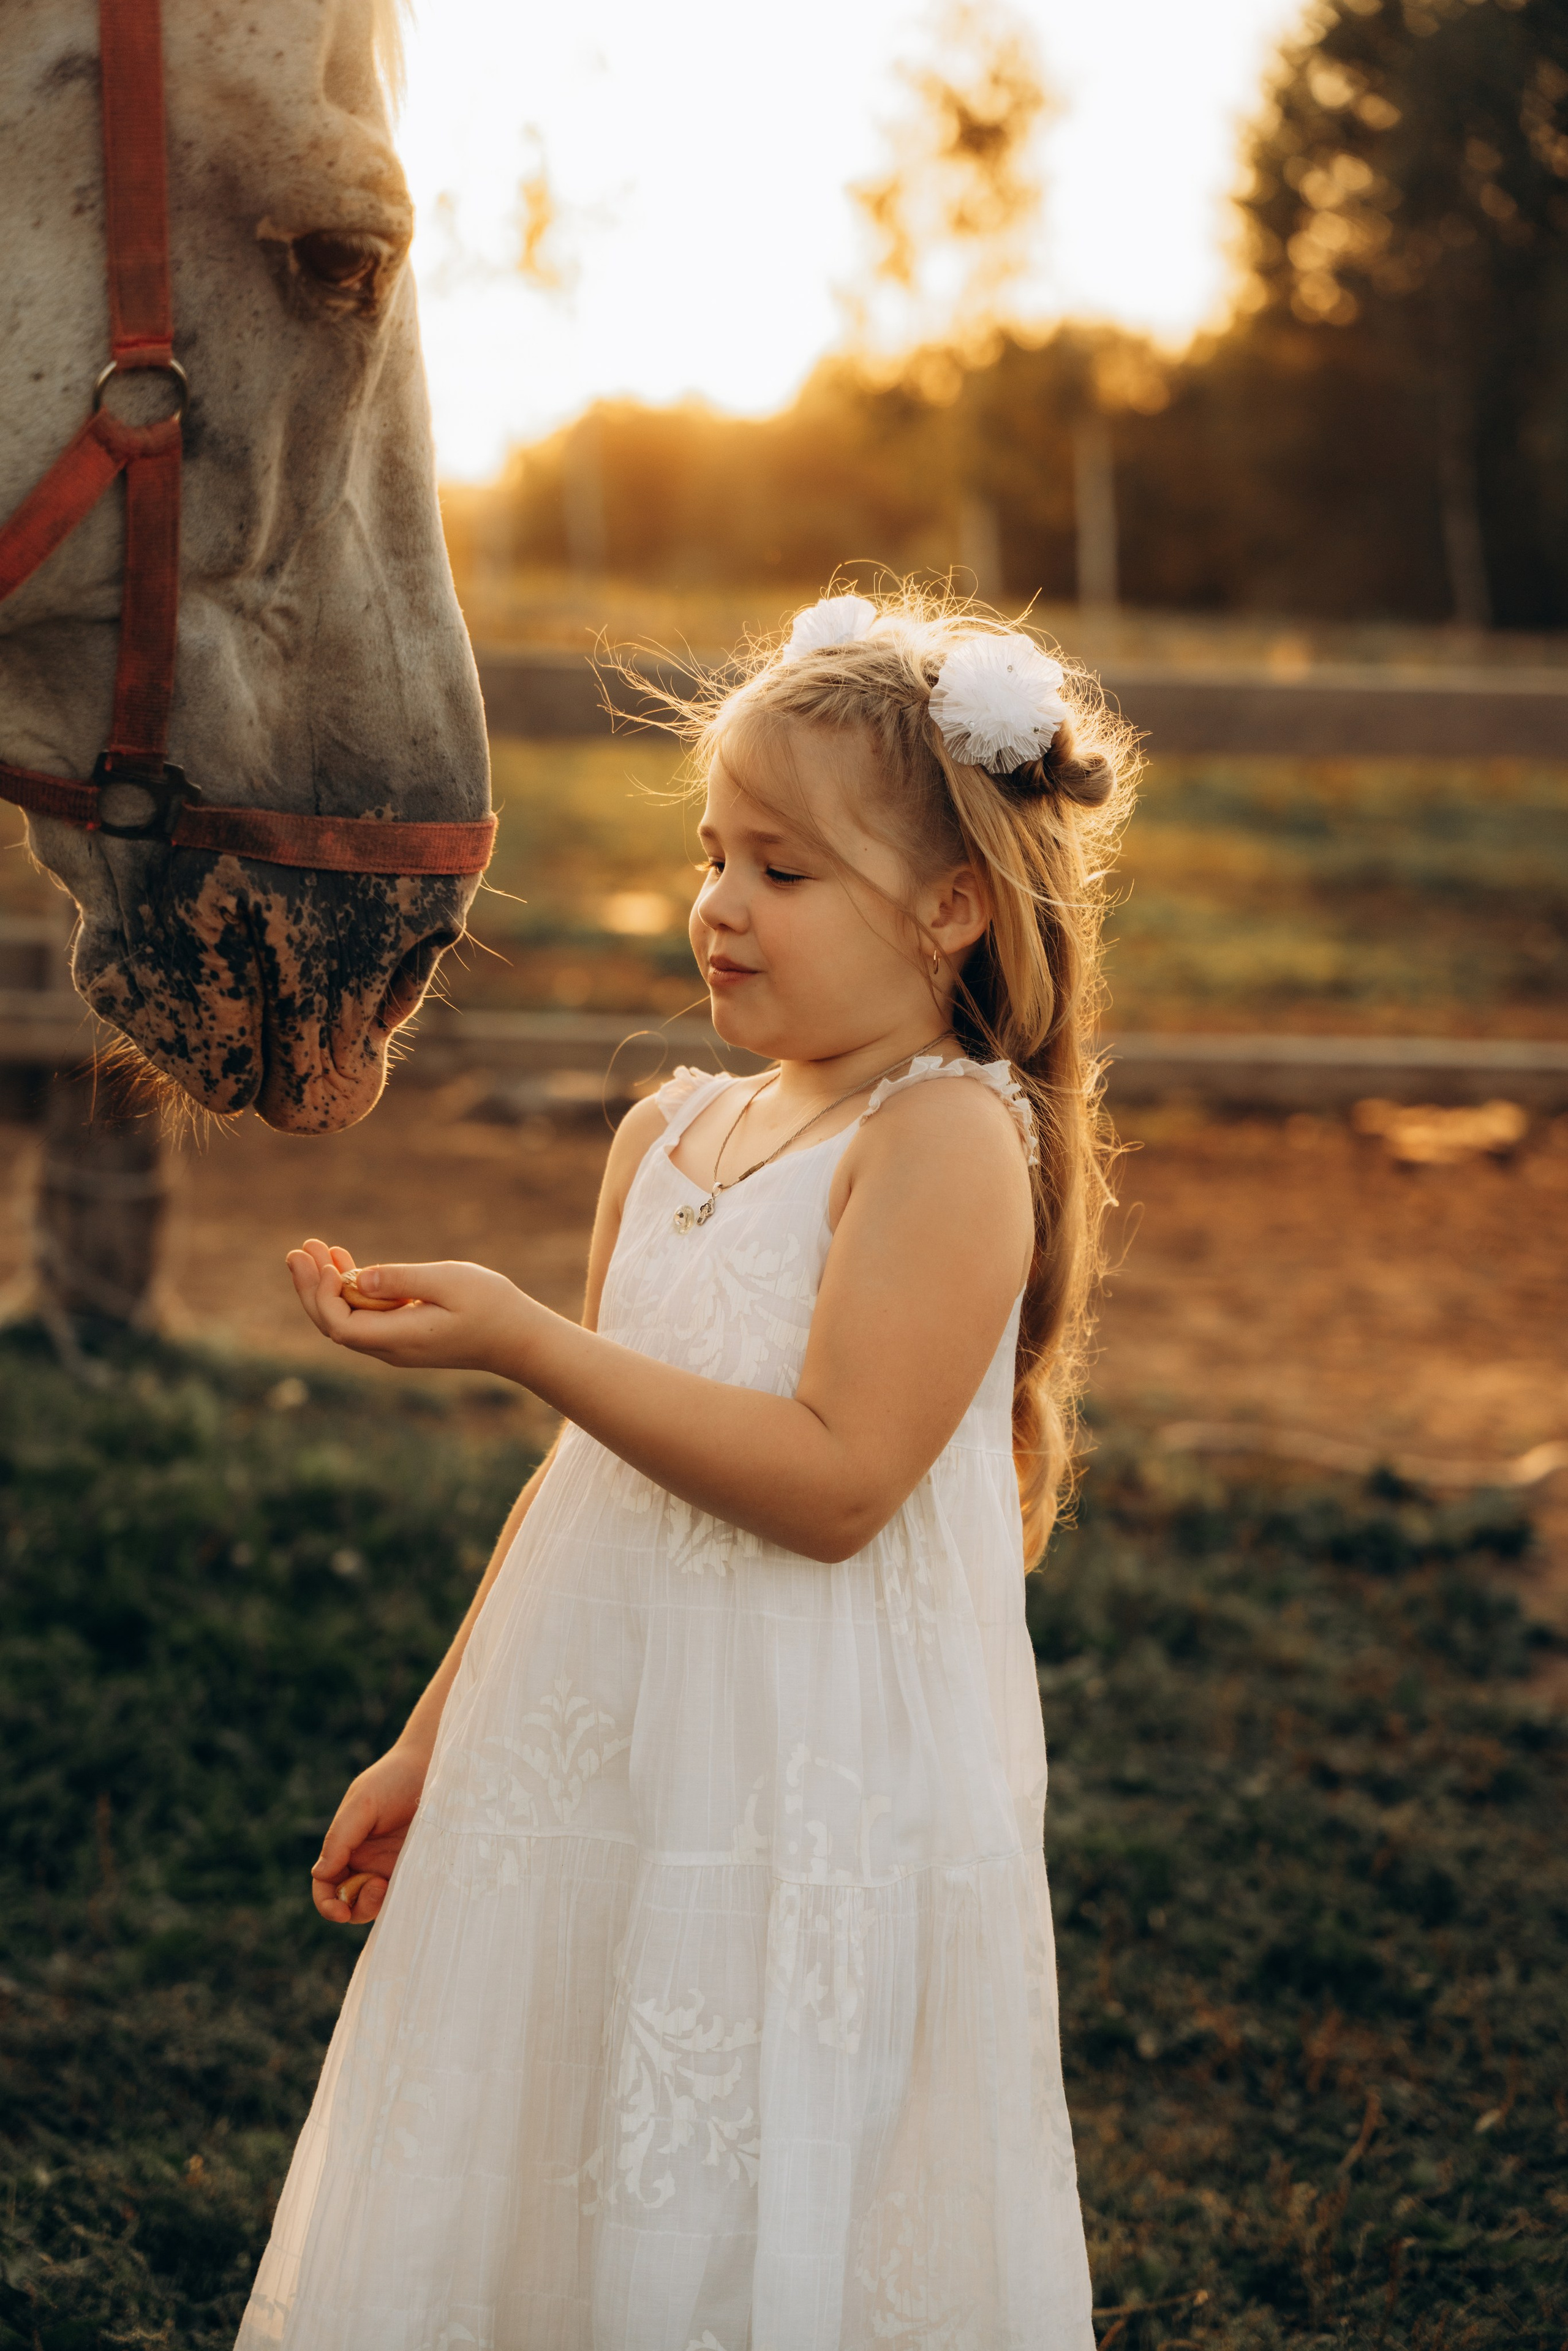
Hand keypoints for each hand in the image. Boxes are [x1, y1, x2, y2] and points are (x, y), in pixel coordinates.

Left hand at [285, 1237, 533, 1374]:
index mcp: (400, 1338)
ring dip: (328, 1285)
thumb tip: (358, 1278)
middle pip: (334, 1324)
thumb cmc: (492, 1307)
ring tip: (317, 1248)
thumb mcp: (450, 1282)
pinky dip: (351, 1290)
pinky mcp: (405, 1335)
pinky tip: (346, 1264)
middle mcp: (391, 1348)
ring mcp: (397, 1344)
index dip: (324, 1295)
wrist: (520, 1339)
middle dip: (311, 1287)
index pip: (340, 1325)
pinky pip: (366, 1316)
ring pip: (347, 1318)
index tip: (328, 1262)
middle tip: (297, 1250)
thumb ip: (402, 1279)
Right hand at [310, 1743, 430, 1924]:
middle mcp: (367, 1862)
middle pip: (350, 1903)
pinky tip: (410, 1884)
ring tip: (389, 1883)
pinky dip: (403, 1900)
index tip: (339, 1912)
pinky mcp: (418, 1869)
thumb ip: (339, 1839)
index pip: (327, 1885)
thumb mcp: (363, 1803)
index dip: (327, 1904)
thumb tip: (319, 1875)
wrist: (436, 1765)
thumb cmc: (394, 1779)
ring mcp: (393, 1867)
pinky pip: (405, 1895)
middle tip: (376, 1885)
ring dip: (377, 1905)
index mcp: (346, 1847)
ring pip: (377, 1905)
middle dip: (356, 1906)